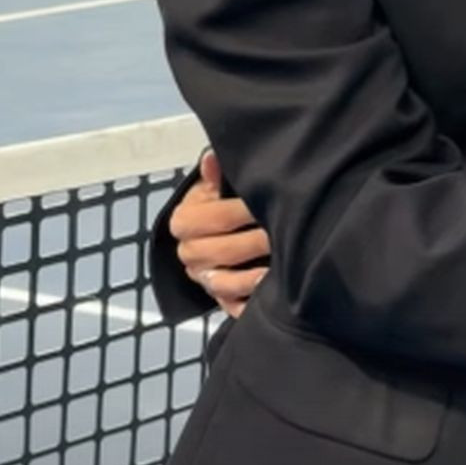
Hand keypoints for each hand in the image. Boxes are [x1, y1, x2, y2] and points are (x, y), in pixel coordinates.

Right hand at [169, 149, 270, 319]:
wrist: (216, 229)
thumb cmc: (220, 200)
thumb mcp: (217, 184)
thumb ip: (215, 175)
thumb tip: (211, 158)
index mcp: (184, 221)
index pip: (210, 219)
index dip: (238, 212)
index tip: (266, 204)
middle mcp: (190, 253)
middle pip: (220, 252)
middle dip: (253, 242)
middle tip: (281, 233)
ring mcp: (204, 279)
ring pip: (223, 284)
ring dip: (250, 278)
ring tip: (276, 269)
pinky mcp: (221, 299)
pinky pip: (231, 306)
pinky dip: (248, 303)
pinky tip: (268, 294)